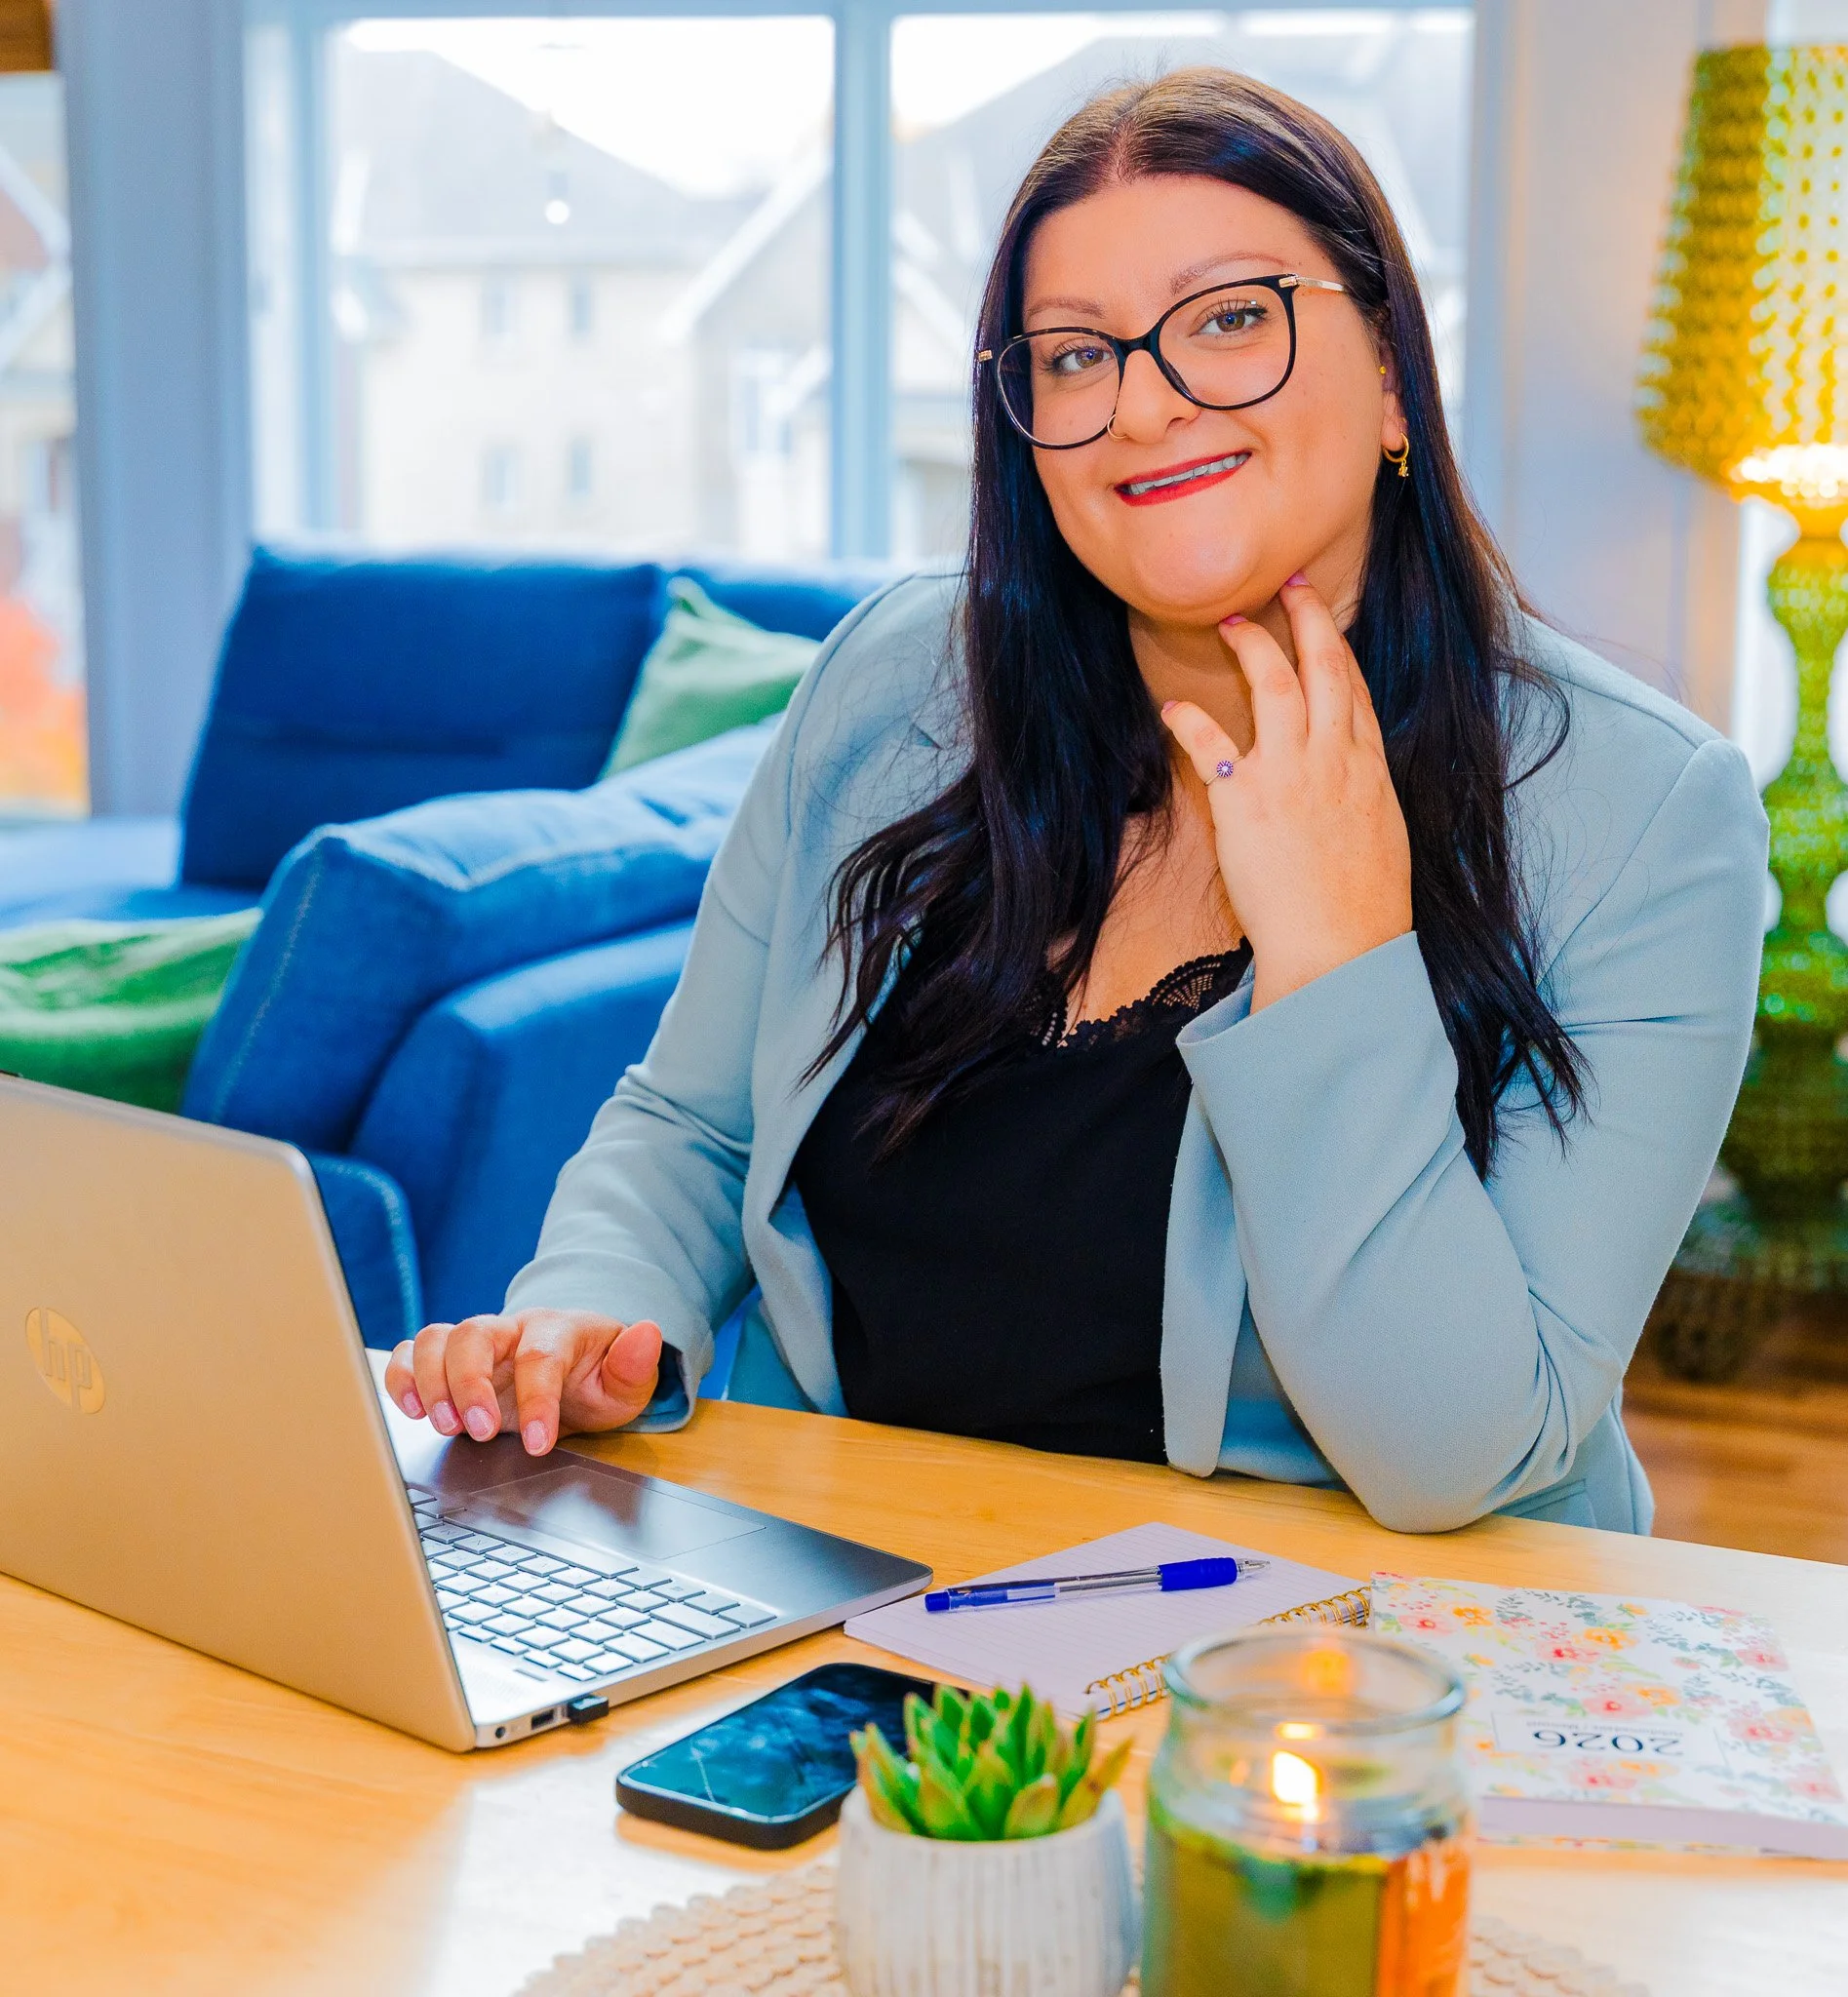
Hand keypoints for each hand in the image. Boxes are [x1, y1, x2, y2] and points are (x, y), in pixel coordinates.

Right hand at [384, 1310, 663, 1456]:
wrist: (572, 1373)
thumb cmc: (596, 1379)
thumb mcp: (626, 1383)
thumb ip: (636, 1365)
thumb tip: (649, 1333)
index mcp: (556, 1331)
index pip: (540, 1356)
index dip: (538, 1400)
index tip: (541, 1445)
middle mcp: (509, 1329)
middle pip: (474, 1334)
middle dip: (470, 1384)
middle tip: (479, 1432)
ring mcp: (475, 1342)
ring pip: (436, 1338)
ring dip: (431, 1381)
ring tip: (443, 1426)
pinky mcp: (447, 1360)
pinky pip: (410, 1353)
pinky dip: (401, 1377)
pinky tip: (411, 1411)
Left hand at [1160, 574, 1411, 1012]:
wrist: (1340, 947)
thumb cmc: (1363, 910)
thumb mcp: (1382, 839)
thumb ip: (1362, 800)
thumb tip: (1349, 786)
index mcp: (1369, 769)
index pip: (1354, 690)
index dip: (1336, 648)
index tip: (1322, 620)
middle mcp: (1334, 759)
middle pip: (1324, 667)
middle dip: (1306, 618)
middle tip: (1288, 584)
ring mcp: (1291, 774)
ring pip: (1274, 684)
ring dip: (1250, 645)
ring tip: (1228, 621)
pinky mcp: (1245, 799)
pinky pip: (1211, 742)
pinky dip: (1189, 720)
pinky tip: (1171, 707)